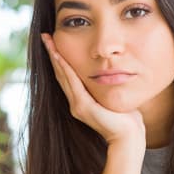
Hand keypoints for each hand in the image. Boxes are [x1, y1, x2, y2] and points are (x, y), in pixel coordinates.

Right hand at [41, 33, 145, 147]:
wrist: (128, 136)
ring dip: (55, 57)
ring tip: (48, 42)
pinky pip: (72, 82)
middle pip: (60, 73)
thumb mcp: (113, 96)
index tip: (53, 42)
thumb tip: (112, 72)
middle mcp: (75, 103)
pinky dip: (65, 68)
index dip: (59, 59)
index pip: (66, 75)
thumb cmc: (126, 118)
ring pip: (63, 76)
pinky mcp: (83, 107)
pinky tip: (59, 56)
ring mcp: (77, 105)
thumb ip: (107, 86)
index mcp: (81, 100)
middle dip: (52, 53)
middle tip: (45, 36)